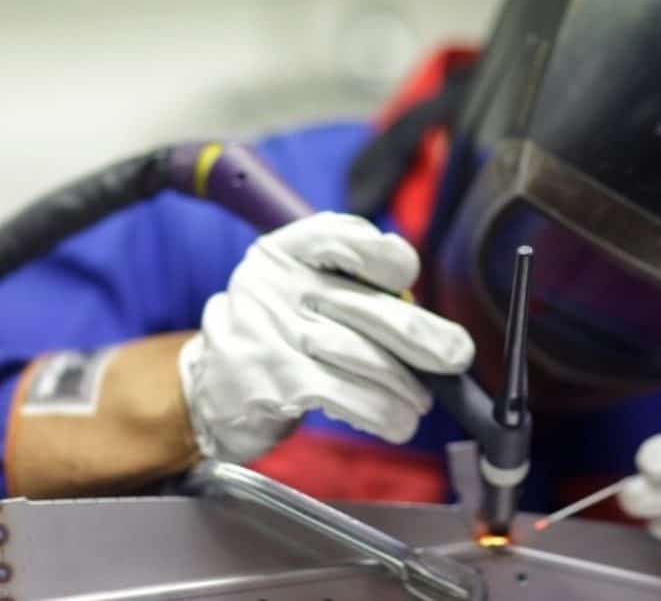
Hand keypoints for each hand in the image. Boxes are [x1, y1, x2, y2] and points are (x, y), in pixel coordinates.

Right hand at [178, 212, 474, 462]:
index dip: (391, 263)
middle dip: (424, 336)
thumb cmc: (275, 332)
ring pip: (367, 357)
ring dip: (406, 386)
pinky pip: (350, 396)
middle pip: (372, 307)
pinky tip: (396, 421)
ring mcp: (275, 332)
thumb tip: (426, 320)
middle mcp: (278, 283)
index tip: (405, 285)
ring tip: (420, 400)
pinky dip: (383, 412)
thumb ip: (353, 285)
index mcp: (289, 249)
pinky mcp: (277, 381)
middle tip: (455, 355)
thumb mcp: (301, 286)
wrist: (205, 388)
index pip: (352, 238)